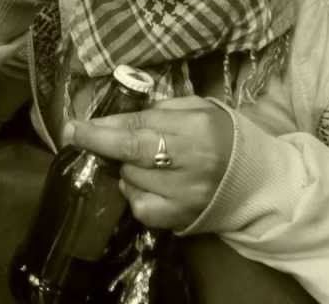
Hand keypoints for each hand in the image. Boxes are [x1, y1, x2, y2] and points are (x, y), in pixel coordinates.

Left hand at [62, 96, 233, 231]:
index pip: (139, 127)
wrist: (254, 180)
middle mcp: (191, 164)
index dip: (102, 128)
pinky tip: (148, 184)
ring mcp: (185, 196)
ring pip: (130, 180)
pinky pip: (139, 207)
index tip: (74, 126)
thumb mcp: (197, 109)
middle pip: (130, 154)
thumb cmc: (222, 136)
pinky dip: (134, 194)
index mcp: (197, 129)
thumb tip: (115, 118)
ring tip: (144, 162)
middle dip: (101, 143)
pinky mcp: (180, 219)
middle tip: (80, 135)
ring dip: (126, 169)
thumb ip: (159, 110)